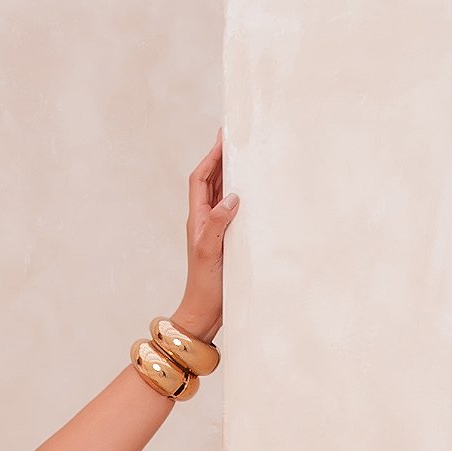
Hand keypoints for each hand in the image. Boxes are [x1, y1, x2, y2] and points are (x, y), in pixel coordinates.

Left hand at [171, 127, 238, 342]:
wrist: (206, 313)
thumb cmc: (205, 286)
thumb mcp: (210, 252)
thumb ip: (218, 223)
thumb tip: (232, 197)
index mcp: (197, 219)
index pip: (199, 179)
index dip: (210, 157)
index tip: (223, 137)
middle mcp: (205, 220)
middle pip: (211, 181)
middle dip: (221, 158)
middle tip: (236, 137)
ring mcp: (216, 230)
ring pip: (222, 194)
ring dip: (232, 174)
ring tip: (246, 155)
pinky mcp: (227, 240)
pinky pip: (233, 211)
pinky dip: (241, 196)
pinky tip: (254, 191)